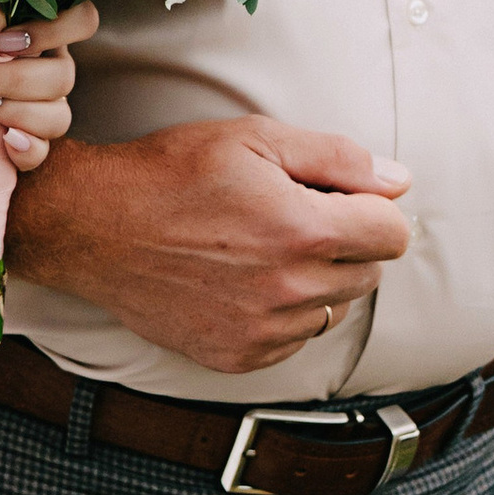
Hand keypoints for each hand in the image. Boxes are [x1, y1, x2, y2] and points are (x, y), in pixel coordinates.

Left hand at [0, 1, 97, 170]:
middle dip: (16, 79)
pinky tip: (4, 140)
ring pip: (58, 116)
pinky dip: (27, 149)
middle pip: (64, 76)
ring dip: (17, 111)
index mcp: (37, 26)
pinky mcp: (21, 139)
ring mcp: (40, 105)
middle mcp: (48, 66)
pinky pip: (40, 151)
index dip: (53, 31)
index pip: (80, 21)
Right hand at [12, 113, 413, 370]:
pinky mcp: (239, 356)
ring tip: (262, 249)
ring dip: (316, 280)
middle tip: (291, 217)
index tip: (339, 200)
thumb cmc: (172, 173)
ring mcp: (264, 330)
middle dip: (345, 242)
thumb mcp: (254, 138)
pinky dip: (283, 314)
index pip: (394, 233)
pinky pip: (295, 339)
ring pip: (334, 308)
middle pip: (369, 273)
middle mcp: (291, 288)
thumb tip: (399, 181)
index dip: (372, 209)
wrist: (94, 227)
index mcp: (304, 228)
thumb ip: (337, 158)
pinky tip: (242, 282)